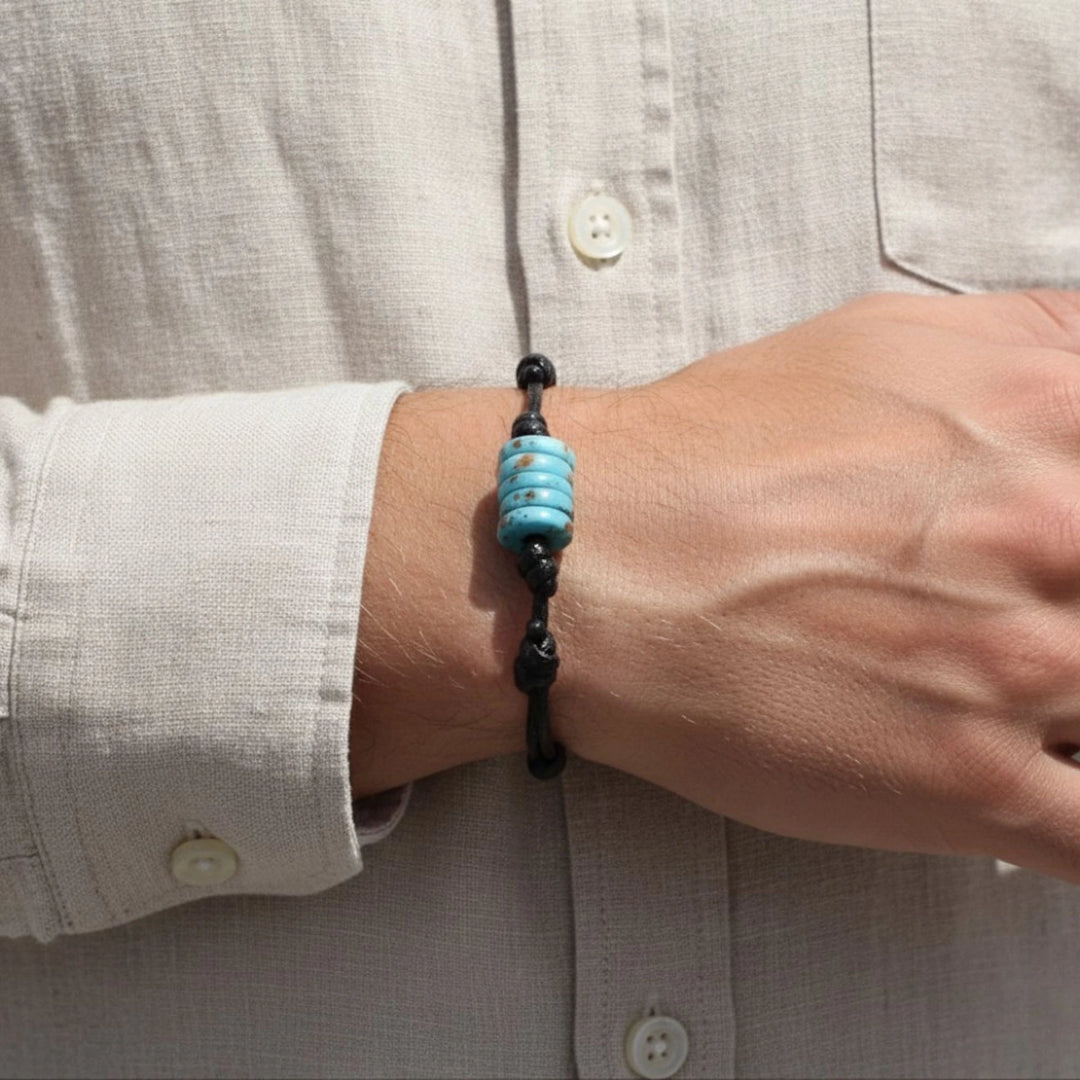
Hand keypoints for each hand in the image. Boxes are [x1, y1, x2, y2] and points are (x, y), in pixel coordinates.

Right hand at [552, 290, 1079, 883]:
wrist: (592, 561)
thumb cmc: (711, 453)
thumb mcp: (886, 339)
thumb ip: (1032, 344)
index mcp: (1054, 411)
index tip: (1057, 557)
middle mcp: (1062, 535)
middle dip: (1069, 606)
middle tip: (1008, 618)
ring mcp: (1029, 669)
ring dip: (1065, 707)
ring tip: (988, 690)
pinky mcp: (972, 786)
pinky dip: (1074, 816)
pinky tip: (1024, 785)